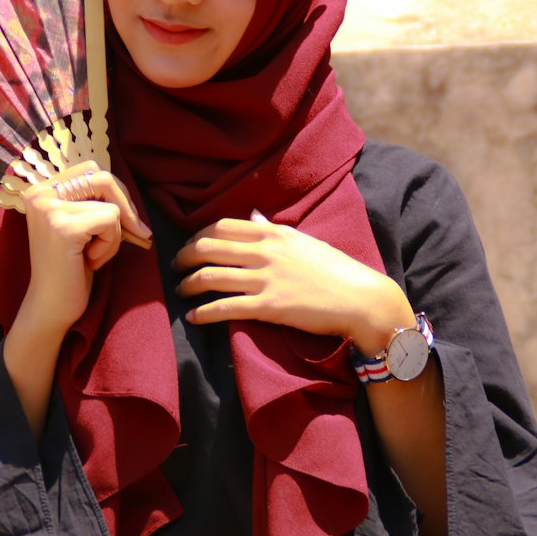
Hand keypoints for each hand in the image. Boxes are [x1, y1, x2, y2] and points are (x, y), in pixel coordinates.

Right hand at [21, 169, 151, 337]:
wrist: (51, 307)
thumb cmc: (70, 268)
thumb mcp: (79, 225)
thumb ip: (93, 201)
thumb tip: (130, 193)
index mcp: (41, 190)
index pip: (91, 170)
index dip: (115, 193)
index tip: (126, 220)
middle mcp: (40, 194)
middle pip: (102, 178)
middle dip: (124, 207)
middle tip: (134, 233)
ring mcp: (49, 209)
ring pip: (110, 204)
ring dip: (114, 234)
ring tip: (92, 255)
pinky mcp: (63, 227)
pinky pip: (111, 220)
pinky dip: (110, 244)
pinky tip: (90, 261)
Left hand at [173, 212, 414, 354]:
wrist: (360, 298)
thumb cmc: (334, 270)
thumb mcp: (303, 241)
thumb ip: (273, 230)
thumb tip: (254, 217)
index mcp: (273, 233)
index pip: (222, 227)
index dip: (197, 236)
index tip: (189, 246)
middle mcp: (265, 252)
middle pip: (208, 248)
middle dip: (185, 258)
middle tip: (176, 268)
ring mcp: (265, 279)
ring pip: (210, 277)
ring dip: (188, 284)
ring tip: (181, 291)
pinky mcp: (268, 306)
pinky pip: (225, 307)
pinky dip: (203, 312)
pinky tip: (194, 317)